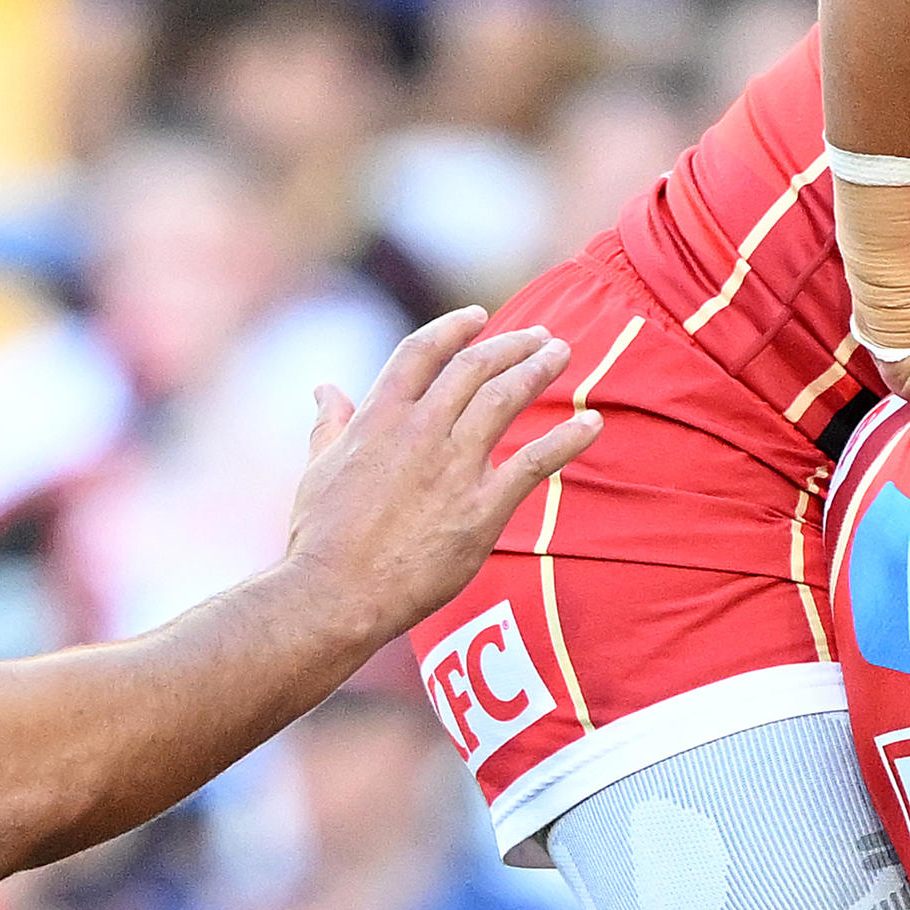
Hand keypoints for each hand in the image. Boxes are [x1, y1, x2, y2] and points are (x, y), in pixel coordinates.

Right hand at [291, 311, 589, 638]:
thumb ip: (329, 425)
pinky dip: (567, 439)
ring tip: (562, 353)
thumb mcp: (317, 469)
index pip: (422, 352)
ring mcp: (453, 466)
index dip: (453, 329)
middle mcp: (419, 430)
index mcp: (378, 417)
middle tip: (541, 337)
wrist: (335, 592)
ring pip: (504, 398)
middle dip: (512, 345)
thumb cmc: (319, 537)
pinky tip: (592, 423)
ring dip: (537, 370)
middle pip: (474, 368)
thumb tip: (325, 389)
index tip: (478, 316)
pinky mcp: (481, 508)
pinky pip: (534, 463)